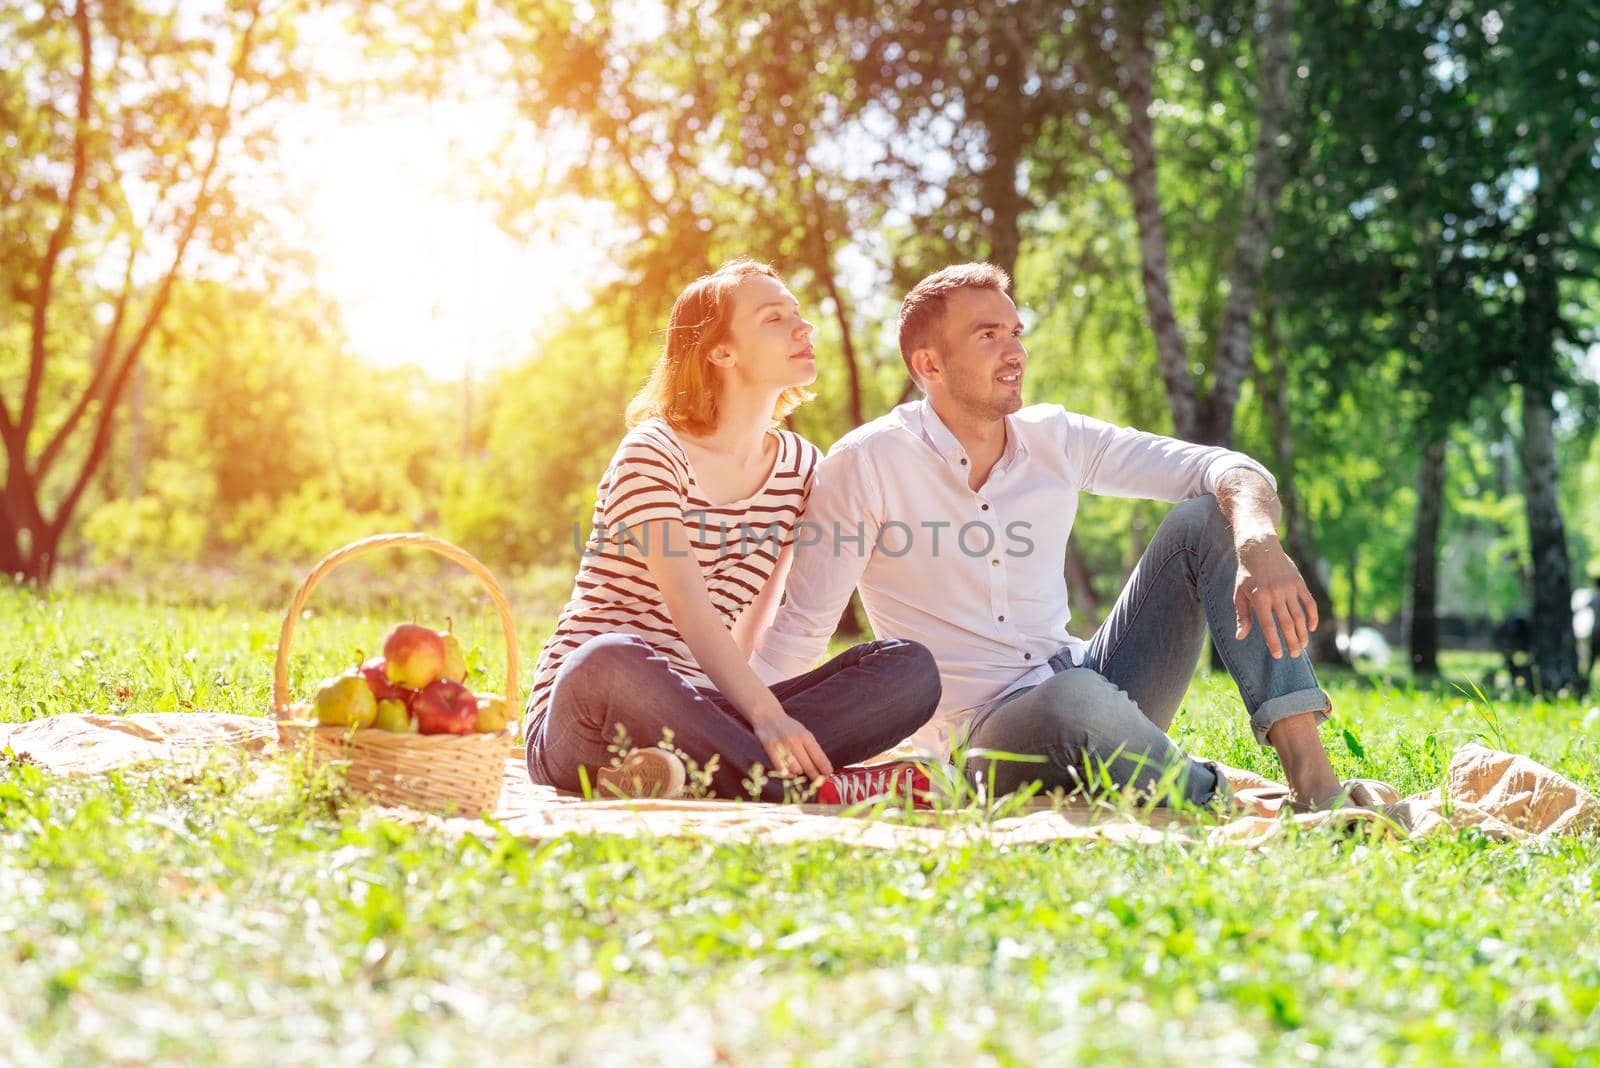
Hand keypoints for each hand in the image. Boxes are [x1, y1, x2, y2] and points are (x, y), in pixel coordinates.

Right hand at [747, 696, 831, 780]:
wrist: (767, 715)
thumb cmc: (788, 727)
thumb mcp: (803, 732)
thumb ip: (812, 747)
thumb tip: (822, 766)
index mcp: (805, 736)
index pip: (819, 757)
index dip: (825, 768)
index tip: (828, 775)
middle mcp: (794, 741)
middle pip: (809, 766)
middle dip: (816, 776)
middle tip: (819, 781)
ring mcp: (782, 746)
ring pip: (796, 769)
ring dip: (800, 773)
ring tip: (800, 771)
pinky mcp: (770, 750)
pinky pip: (781, 769)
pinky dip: (788, 774)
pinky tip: (790, 773)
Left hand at [1233, 535, 1318, 658]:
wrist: (1259, 548)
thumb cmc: (1246, 575)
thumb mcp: (1239, 594)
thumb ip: (1242, 616)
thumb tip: (1240, 637)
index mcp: (1259, 598)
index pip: (1269, 626)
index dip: (1275, 642)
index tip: (1278, 655)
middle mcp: (1275, 594)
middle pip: (1287, 624)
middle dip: (1291, 642)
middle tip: (1294, 655)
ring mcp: (1289, 588)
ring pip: (1299, 616)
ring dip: (1302, 633)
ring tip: (1302, 646)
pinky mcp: (1299, 582)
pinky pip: (1309, 602)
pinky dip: (1312, 616)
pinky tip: (1311, 628)